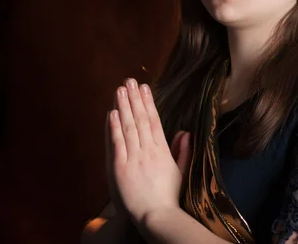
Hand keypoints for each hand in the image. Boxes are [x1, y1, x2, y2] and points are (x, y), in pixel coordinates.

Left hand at [105, 78, 189, 225]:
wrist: (155, 216)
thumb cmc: (168, 197)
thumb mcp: (180, 172)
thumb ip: (182, 151)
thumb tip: (185, 132)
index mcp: (162, 151)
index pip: (154, 121)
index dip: (149, 102)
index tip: (145, 87)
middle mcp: (147, 150)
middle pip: (140, 119)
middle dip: (134, 98)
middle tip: (130, 80)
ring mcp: (133, 158)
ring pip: (128, 127)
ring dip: (124, 106)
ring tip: (120, 90)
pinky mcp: (119, 167)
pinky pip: (117, 143)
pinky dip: (114, 127)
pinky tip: (112, 112)